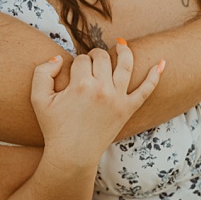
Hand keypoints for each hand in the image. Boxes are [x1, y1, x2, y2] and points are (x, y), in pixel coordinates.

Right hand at [30, 41, 162, 166]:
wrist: (72, 155)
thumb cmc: (54, 127)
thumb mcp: (38, 99)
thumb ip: (41, 73)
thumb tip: (58, 58)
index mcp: (81, 84)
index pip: (82, 59)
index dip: (76, 64)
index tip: (73, 75)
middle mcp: (102, 89)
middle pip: (102, 58)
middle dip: (95, 56)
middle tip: (90, 63)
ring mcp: (118, 99)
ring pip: (125, 65)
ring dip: (124, 51)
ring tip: (120, 45)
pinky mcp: (128, 109)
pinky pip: (146, 90)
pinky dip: (155, 76)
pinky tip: (162, 63)